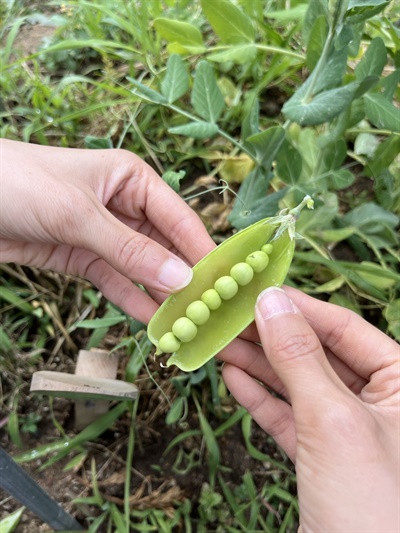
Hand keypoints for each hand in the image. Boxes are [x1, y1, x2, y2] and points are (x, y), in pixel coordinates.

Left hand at [0, 140, 214, 321]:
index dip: (202, 252)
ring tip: (185, 325)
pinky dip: (132, 301)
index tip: (226, 283)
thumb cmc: (19, 184)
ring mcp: (104, 234)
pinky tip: (152, 322)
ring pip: (142, 269)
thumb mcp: (79, 214)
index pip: (179, 219)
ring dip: (161, 296)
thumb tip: (182, 280)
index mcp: (132, 179)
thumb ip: (131, 250)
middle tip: (208, 312)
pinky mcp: (83, 257)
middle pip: (165, 247)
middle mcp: (124, 205)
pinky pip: (116, 282)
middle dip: (185, 280)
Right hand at [222, 286, 398, 531]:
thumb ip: (300, 357)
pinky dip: (260, 397)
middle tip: (229, 317)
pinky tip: (233, 377)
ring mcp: (348, 431)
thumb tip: (270, 301)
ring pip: (298, 384)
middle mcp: (381, 402)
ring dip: (258, 364)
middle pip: (317, 353)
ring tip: (220, 343)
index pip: (345, 328)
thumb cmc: (373, 508)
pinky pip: (288, 416)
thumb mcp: (333, 420)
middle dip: (271, 336)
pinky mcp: (322, 457)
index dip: (299, 307)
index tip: (257, 292)